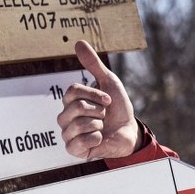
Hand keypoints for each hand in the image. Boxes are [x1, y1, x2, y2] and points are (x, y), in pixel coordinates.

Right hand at [57, 41, 140, 159]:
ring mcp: (68, 134)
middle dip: (98, 110)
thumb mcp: (108, 82)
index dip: (94, 94)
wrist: (129, 131)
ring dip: (98, 124)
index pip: (73, 91)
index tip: (108, 100)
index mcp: (70, 101)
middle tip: (105, 115)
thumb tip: (79, 42)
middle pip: (76, 107)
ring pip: (78, 124)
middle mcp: (65, 117)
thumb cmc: (118, 108)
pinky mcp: (74, 150)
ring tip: (102, 127)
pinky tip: (99, 139)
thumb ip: (93, 64)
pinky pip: (77, 143)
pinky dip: (94, 139)